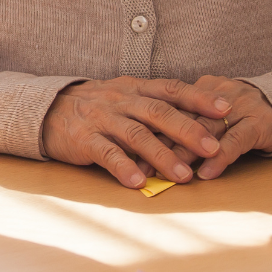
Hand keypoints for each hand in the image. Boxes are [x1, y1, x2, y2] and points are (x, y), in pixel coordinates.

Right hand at [42, 76, 231, 187]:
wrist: (46, 111)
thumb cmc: (94, 108)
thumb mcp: (123, 97)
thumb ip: (153, 107)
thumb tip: (196, 122)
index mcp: (133, 89)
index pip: (170, 89)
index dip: (198, 98)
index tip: (226, 107)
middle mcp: (119, 100)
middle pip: (158, 112)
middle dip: (187, 129)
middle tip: (212, 148)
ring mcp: (101, 118)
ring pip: (136, 134)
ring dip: (162, 155)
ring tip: (183, 175)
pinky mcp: (84, 139)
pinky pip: (107, 153)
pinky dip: (124, 167)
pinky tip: (138, 182)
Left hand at [136, 76, 271, 180]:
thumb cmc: (232, 112)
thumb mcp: (202, 109)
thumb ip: (177, 121)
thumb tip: (144, 143)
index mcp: (196, 89)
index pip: (165, 109)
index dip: (146, 131)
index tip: (128, 152)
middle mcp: (214, 96)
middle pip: (181, 119)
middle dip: (161, 145)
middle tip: (143, 167)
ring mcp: (238, 108)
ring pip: (206, 130)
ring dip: (187, 153)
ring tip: (171, 173)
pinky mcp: (259, 123)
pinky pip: (236, 141)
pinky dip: (219, 158)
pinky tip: (206, 174)